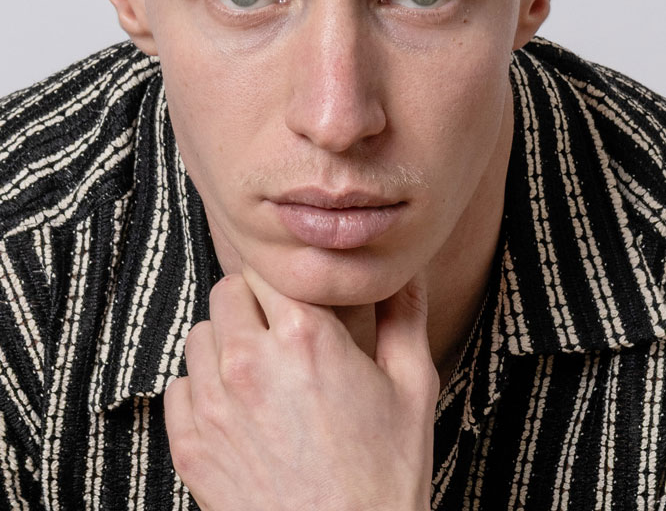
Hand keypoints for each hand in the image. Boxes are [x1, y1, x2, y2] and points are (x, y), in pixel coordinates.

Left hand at [164, 265, 439, 510]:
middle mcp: (249, 361)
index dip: (284, 278)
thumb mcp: (413, 387)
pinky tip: (236, 408)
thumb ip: (405, 315)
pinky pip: (178, 387)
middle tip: (279, 333)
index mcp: (304, 335)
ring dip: (225, 343)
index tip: (297, 295)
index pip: (268, 266)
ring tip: (259, 371)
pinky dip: (201, 390)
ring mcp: (213, 405)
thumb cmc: (385, 477)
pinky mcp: (191, 446)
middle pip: (227, 291)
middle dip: (252, 303)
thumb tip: (404, 271)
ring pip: (199, 335)